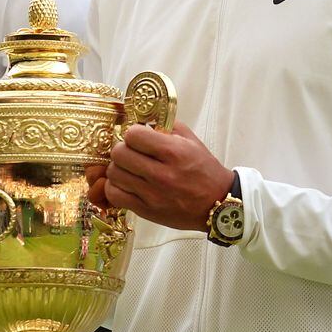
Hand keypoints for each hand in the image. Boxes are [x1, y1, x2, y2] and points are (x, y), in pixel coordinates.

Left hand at [102, 122, 233, 230]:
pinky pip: (114, 195)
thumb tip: (143, 120)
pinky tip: (125, 184)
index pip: (133, 135)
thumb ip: (167, 126)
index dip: (133, 133)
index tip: (138, 137)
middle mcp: (161, 174)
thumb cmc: (204, 170)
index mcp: (173, 152)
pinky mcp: (146, 211)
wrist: (217, 204)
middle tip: (130, 152)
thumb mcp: (191, 141)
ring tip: (128, 168)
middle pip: (119, 153)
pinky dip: (114, 187)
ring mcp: (152, 194)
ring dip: (118, 168)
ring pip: (114, 174)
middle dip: (122, 149)